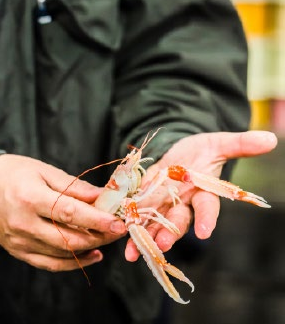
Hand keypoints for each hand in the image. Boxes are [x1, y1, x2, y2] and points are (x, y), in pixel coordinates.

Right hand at [0, 154, 125, 270]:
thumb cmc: (14, 173)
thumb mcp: (45, 171)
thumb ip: (74, 187)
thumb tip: (102, 196)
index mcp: (32, 199)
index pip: (70, 213)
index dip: (97, 220)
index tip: (118, 222)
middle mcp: (24, 224)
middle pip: (69, 238)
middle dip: (99, 236)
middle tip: (119, 230)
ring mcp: (20, 241)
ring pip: (62, 253)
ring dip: (90, 249)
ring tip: (108, 239)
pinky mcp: (18, 251)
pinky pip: (49, 263)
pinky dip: (73, 263)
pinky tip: (91, 255)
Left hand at [125, 130, 276, 260]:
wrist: (178, 150)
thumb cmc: (202, 150)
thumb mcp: (218, 143)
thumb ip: (240, 143)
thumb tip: (271, 137)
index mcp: (203, 191)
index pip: (208, 207)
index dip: (206, 219)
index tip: (205, 232)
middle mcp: (184, 202)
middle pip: (179, 221)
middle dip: (171, 233)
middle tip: (163, 244)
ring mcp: (164, 203)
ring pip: (156, 224)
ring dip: (145, 237)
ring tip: (134, 252)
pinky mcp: (146, 200)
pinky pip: (137, 215)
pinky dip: (128, 225)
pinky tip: (120, 236)